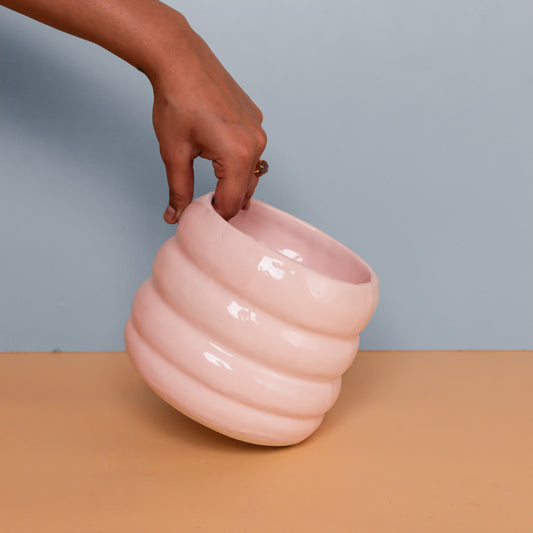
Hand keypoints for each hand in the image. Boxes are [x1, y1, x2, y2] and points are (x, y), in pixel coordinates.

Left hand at [150, 21, 266, 222]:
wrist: (181, 58)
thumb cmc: (176, 100)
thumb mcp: (174, 152)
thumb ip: (179, 190)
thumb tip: (176, 215)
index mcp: (237, 155)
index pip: (230, 203)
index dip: (213, 216)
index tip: (198, 219)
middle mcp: (255, 143)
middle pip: (245, 191)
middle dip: (225, 202)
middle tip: (202, 205)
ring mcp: (258, 130)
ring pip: (250, 172)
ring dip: (233, 183)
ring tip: (211, 183)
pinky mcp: (255, 119)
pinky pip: (251, 151)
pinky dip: (238, 161)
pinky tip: (218, 154)